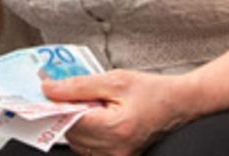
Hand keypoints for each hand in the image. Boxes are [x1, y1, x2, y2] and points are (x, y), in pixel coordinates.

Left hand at [42, 70, 194, 155]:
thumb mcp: (114, 79)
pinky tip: (99, 118)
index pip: (69, 120)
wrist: (180, 103)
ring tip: (96, 106)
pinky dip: (88, 132)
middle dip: (69, 112)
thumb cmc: (153, 91)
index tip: (48, 92)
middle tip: (80, 94)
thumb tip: (48, 89)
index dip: (56, 104)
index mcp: (115, 128)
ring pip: (78, 142)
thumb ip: (78, 85)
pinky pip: (90, 148)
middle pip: (71, 133)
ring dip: (78, 123)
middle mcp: (115, 148)